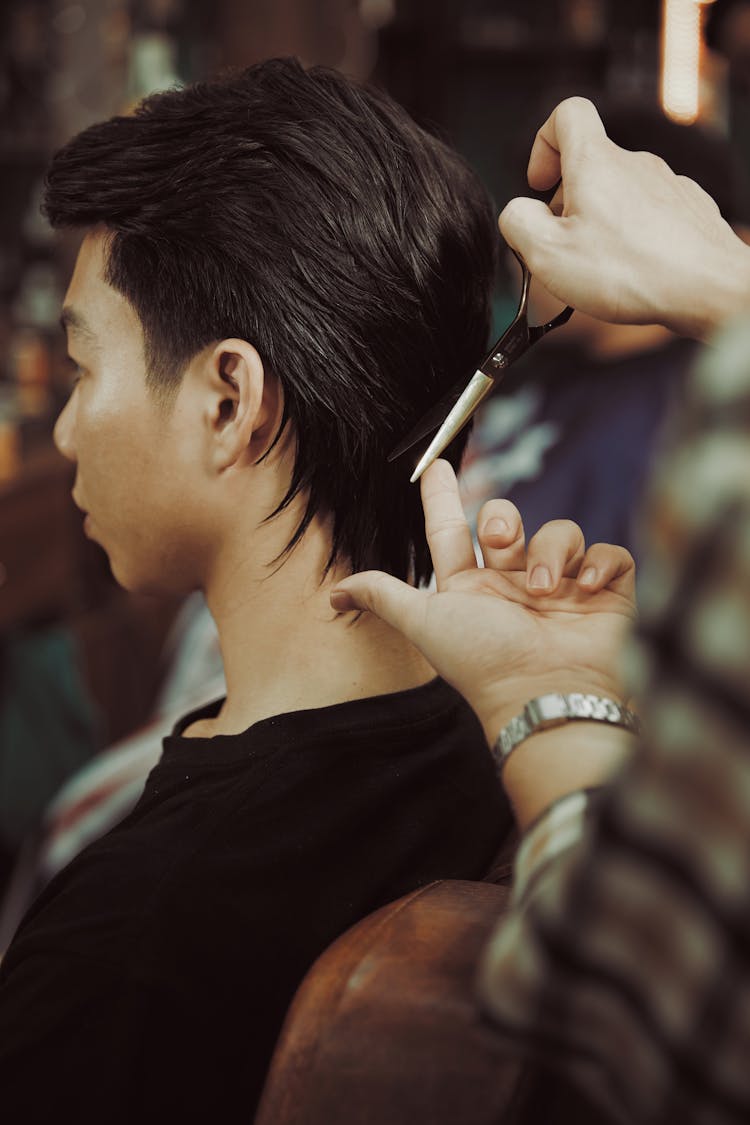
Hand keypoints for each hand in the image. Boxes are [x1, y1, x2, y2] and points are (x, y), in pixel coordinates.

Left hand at [330, 459, 635, 746]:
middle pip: (506, 520)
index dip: (441, 497)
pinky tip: (582, 590)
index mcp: (472, 587)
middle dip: (502, 519)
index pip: (452, 530)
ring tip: (542, 589)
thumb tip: (332, 592)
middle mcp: (513, 584)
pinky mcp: (604, 596)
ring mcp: (561, 589)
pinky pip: (608, 555)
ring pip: (559, 532)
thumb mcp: (425, 622)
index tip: (434, 464)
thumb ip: (383, 596)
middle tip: (501, 541)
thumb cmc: (483, 661)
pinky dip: (598, 565)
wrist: (547, 695)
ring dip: (549, 551)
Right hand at [499, 97, 749, 340]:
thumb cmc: (630, 272)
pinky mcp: (690, 211)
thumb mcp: (547, 254)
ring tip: (602, 268)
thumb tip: (518, 212)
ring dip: (603, 223)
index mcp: (596, 162)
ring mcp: (668, 185)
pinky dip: (635, 238)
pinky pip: (651, 215)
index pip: (566, 115)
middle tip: (565, 248)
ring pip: (621, 193)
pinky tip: (636, 272)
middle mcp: (636, 163)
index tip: (540, 185)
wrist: (708, 289)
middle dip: (570, 203)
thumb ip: (518, 223)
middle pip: (592, 165)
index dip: (544, 144)